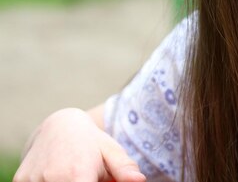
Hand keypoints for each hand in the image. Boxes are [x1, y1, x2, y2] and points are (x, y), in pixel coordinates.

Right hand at [13, 108, 145, 181]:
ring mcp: (32, 181)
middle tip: (87, 175)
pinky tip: (55, 174)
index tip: (96, 181)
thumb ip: (124, 169)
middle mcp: (52, 179)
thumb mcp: (111, 152)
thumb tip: (140, 181)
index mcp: (77, 174)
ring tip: (73, 175)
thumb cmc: (91, 143)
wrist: (58, 126)